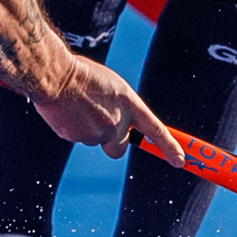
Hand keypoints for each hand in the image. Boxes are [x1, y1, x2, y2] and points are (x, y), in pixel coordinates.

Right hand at [30, 55, 182, 164]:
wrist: (54, 75)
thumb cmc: (80, 74)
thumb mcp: (110, 86)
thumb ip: (118, 107)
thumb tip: (116, 122)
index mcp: (129, 103)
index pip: (156, 130)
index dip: (170, 147)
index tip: (181, 161)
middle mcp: (118, 121)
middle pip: (120, 147)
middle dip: (112, 142)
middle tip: (99, 124)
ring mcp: (99, 132)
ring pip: (95, 141)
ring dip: (87, 130)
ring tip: (76, 108)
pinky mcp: (79, 138)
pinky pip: (77, 137)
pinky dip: (72, 128)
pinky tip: (66, 111)